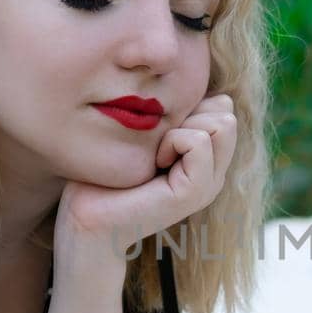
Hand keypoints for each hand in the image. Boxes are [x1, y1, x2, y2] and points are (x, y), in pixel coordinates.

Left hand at [56, 94, 236, 253]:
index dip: (190, 105)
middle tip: (157, 142)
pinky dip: (172, 140)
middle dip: (189, 113)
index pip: (223, 108)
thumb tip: (209, 93)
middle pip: (226, 114)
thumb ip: (177, 116)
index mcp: (205, 161)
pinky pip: (199, 140)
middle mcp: (213, 175)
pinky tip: (153, 162)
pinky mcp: (195, 192)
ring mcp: (207, 186)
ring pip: (222, 123)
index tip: (158, 130)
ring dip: (180, 127)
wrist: (85, 219)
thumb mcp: (149, 134)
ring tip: (155, 154)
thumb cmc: (105, 175)